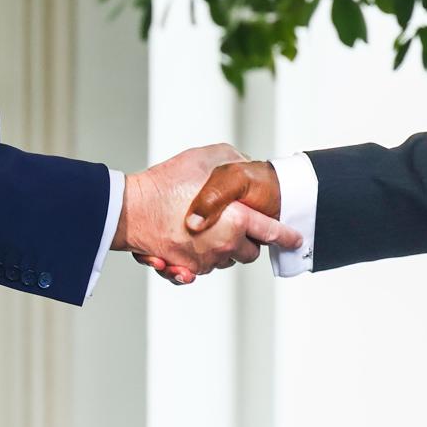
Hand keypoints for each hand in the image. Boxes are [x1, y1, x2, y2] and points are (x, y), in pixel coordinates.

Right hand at [114, 145, 300, 284]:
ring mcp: (206, 260)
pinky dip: (198, 259)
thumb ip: (232, 160)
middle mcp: (226, 245)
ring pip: (225, 260)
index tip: (296, 239)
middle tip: (231, 223)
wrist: (130, 210)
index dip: (287, 236)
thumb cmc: (167, 182)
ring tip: (204, 229)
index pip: (272, 232)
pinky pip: (201, 269)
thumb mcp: (206, 157)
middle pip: (249, 252)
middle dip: (245, 240)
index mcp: (237, 219)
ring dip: (221, 248)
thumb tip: (245, 165)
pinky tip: (188, 244)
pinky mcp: (187, 270)